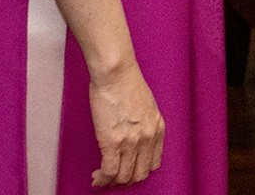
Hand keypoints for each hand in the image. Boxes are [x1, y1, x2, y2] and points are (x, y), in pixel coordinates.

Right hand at [88, 60, 163, 186]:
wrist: (116, 74)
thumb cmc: (127, 85)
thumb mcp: (147, 107)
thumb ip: (145, 125)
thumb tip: (135, 138)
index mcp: (157, 128)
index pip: (153, 163)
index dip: (139, 171)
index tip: (128, 172)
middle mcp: (148, 138)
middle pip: (139, 174)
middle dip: (125, 180)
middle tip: (114, 178)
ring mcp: (131, 142)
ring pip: (123, 176)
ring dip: (111, 181)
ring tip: (102, 178)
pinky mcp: (112, 142)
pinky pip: (109, 171)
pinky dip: (102, 179)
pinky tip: (96, 177)